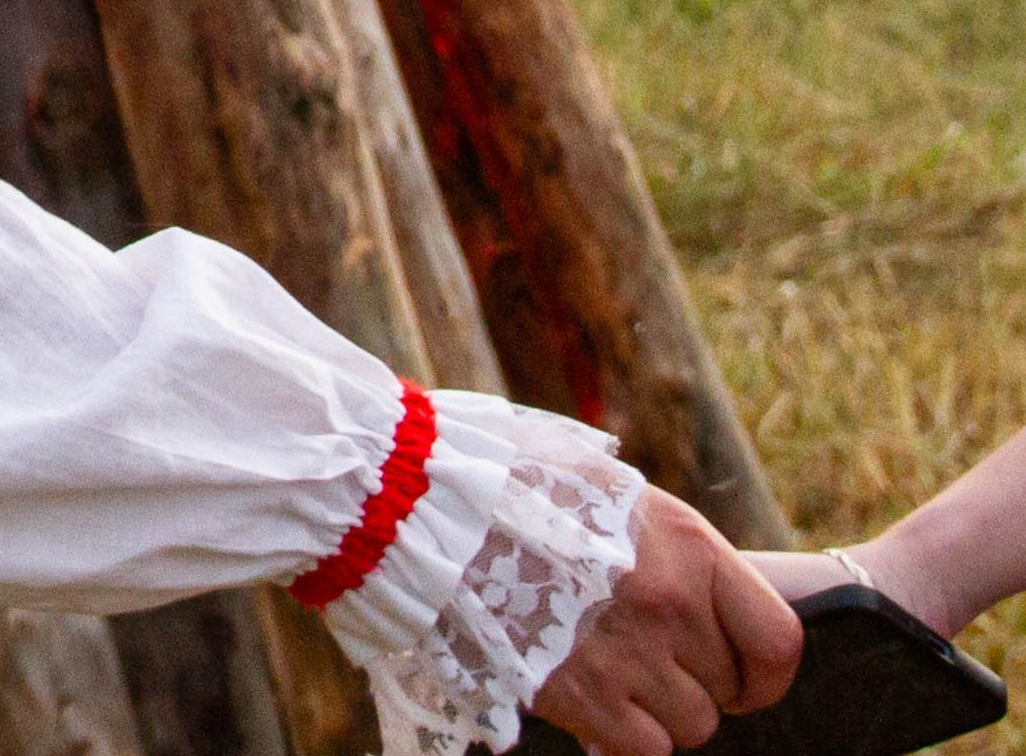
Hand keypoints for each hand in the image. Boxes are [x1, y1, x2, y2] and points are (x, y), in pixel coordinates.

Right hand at [531, 490, 803, 755]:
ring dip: (661, 709)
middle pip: (726, 687)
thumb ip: (674, 550)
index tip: (742, 674)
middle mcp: (672, 605)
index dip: (765, 672)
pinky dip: (627, 735)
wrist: (439, 506)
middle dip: (697, 679)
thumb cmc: (526, 486)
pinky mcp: (587, 700)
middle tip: (650, 655)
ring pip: (692, 725)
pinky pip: (646, 750)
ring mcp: (632, 656)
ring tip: (615, 671)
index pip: (778, 641)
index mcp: (689, 547)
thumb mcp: (615, 492)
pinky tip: (595, 698)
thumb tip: (709, 601)